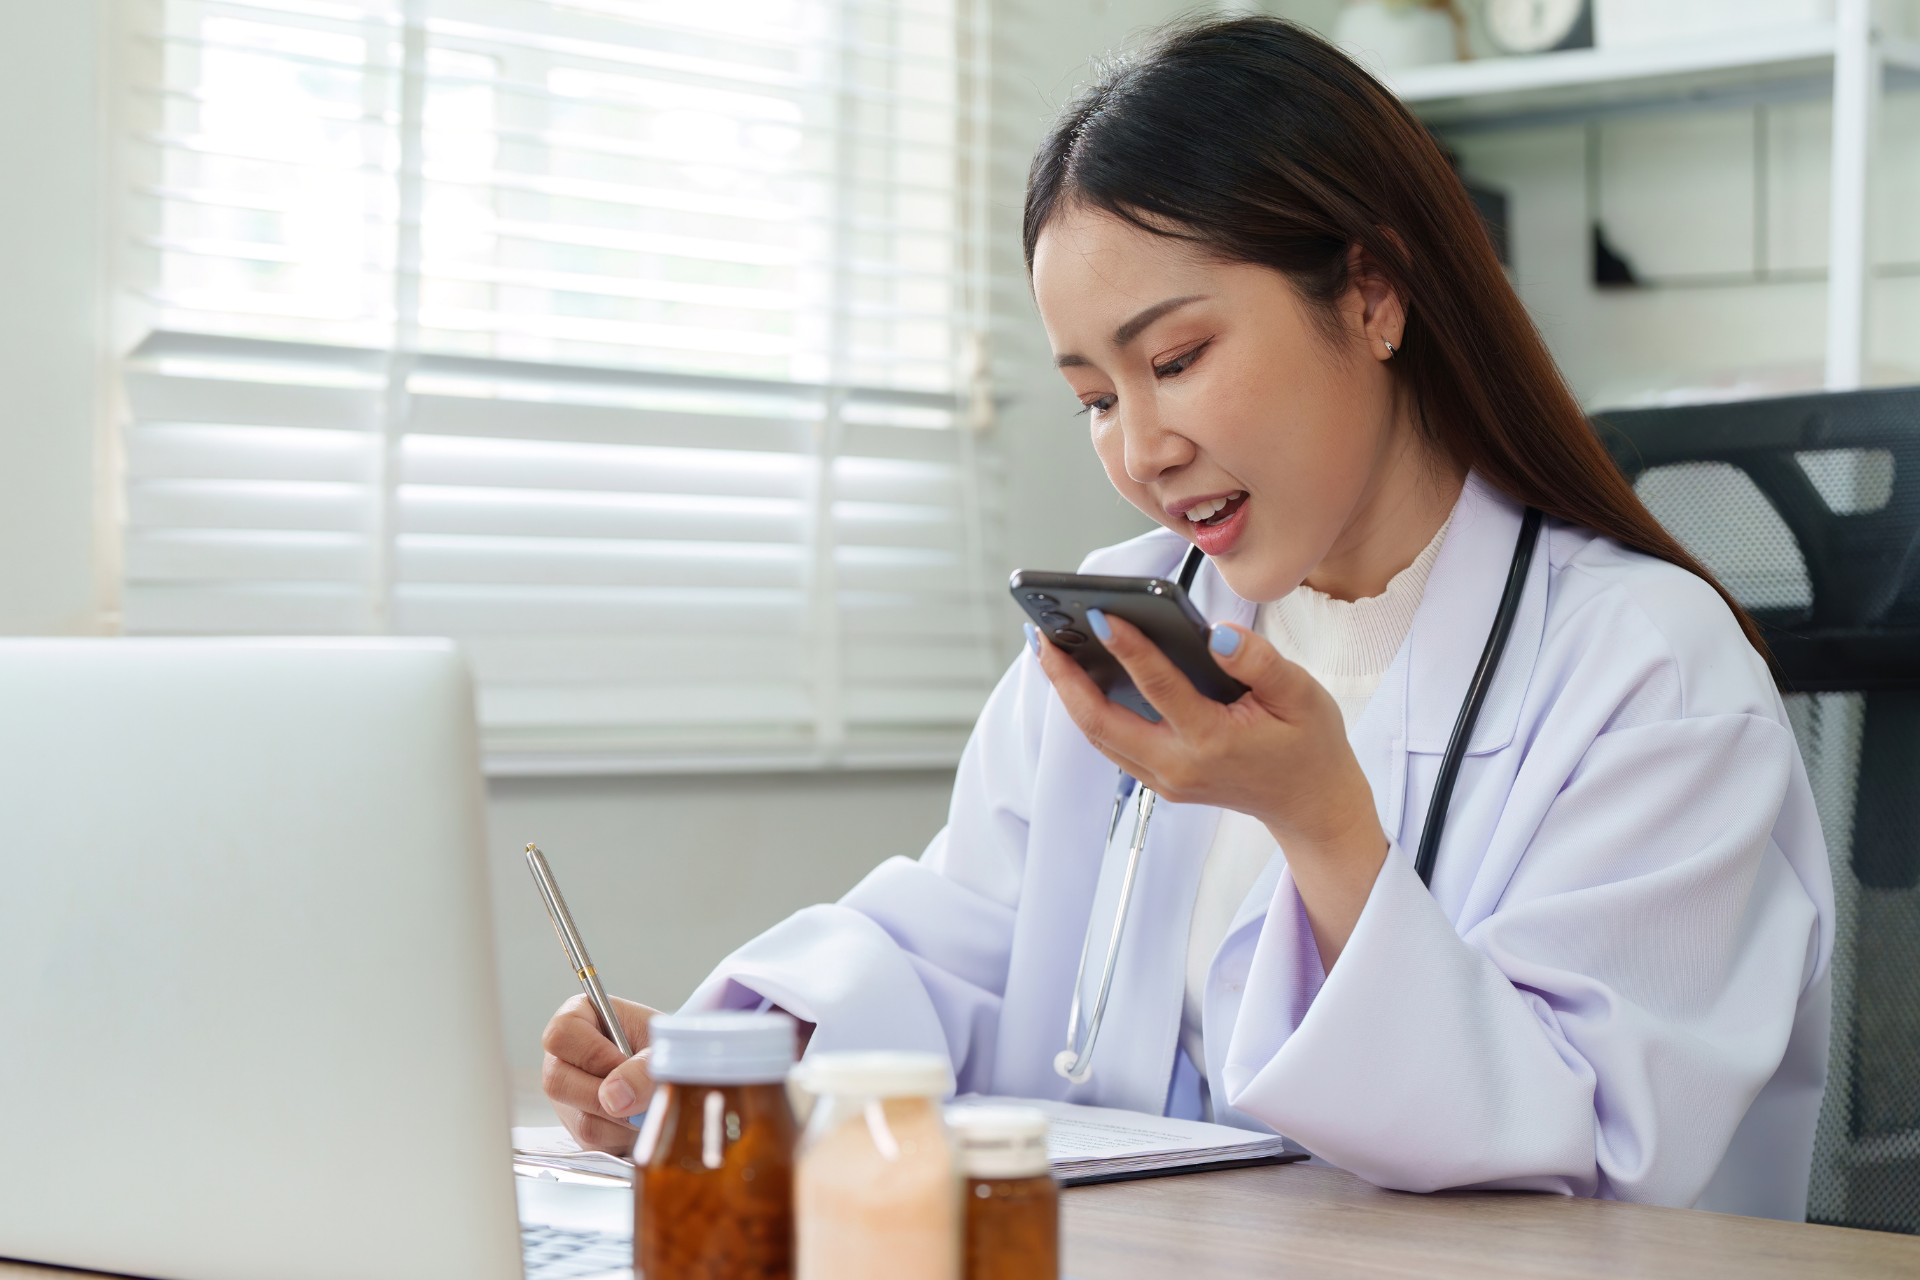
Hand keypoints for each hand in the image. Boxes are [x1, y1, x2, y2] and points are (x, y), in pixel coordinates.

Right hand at [540, 994, 659, 1154]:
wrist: (670, 1071)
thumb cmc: (661, 1047)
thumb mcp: (660, 1047)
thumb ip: (643, 1068)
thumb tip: (614, 1099)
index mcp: (576, 1021)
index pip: (561, 1035)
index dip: (592, 1053)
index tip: (623, 1060)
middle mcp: (561, 1060)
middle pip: (557, 1083)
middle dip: (607, 1094)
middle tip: (640, 1090)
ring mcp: (566, 1098)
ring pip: (581, 1120)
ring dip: (624, 1119)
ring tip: (648, 1103)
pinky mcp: (578, 1128)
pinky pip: (595, 1143)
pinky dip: (625, 1136)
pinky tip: (640, 1119)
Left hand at [1033, 611, 1388, 965]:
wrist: (1311, 804)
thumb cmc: (1308, 744)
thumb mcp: (1302, 695)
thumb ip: (1259, 662)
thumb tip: (1217, 635)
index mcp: (1212, 741)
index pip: (1158, 687)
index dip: (1127, 648)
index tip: (1099, 614)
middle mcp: (1177, 765)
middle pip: (1101, 722)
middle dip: (1065, 677)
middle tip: (1040, 632)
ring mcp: (1164, 779)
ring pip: (1098, 735)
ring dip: (1068, 693)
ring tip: (1048, 647)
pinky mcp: (1159, 782)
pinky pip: (1111, 744)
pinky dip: (1088, 709)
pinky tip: (1079, 676)